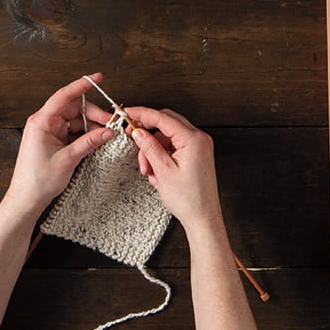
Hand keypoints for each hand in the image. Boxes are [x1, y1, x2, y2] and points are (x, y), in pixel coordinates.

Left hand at [6, 74, 113, 217]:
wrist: (27, 199)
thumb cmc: (38, 180)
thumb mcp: (68, 159)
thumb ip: (89, 142)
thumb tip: (108, 131)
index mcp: (42, 122)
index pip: (64, 96)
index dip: (82, 85)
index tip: (97, 79)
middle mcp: (45, 123)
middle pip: (75, 109)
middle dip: (94, 114)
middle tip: (111, 124)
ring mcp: (50, 132)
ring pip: (77, 120)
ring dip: (92, 126)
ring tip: (106, 135)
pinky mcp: (55, 141)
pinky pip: (75, 131)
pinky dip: (87, 135)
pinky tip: (97, 141)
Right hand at [125, 106, 223, 231]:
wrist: (203, 217)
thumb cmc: (188, 199)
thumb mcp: (162, 171)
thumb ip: (149, 147)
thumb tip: (138, 131)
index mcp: (193, 139)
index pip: (163, 118)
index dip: (142, 114)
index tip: (127, 113)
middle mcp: (199, 139)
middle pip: (166, 123)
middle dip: (147, 133)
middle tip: (132, 138)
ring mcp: (199, 146)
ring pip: (167, 137)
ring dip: (153, 149)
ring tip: (147, 170)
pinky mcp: (195, 154)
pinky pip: (173, 147)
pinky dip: (161, 155)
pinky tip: (156, 172)